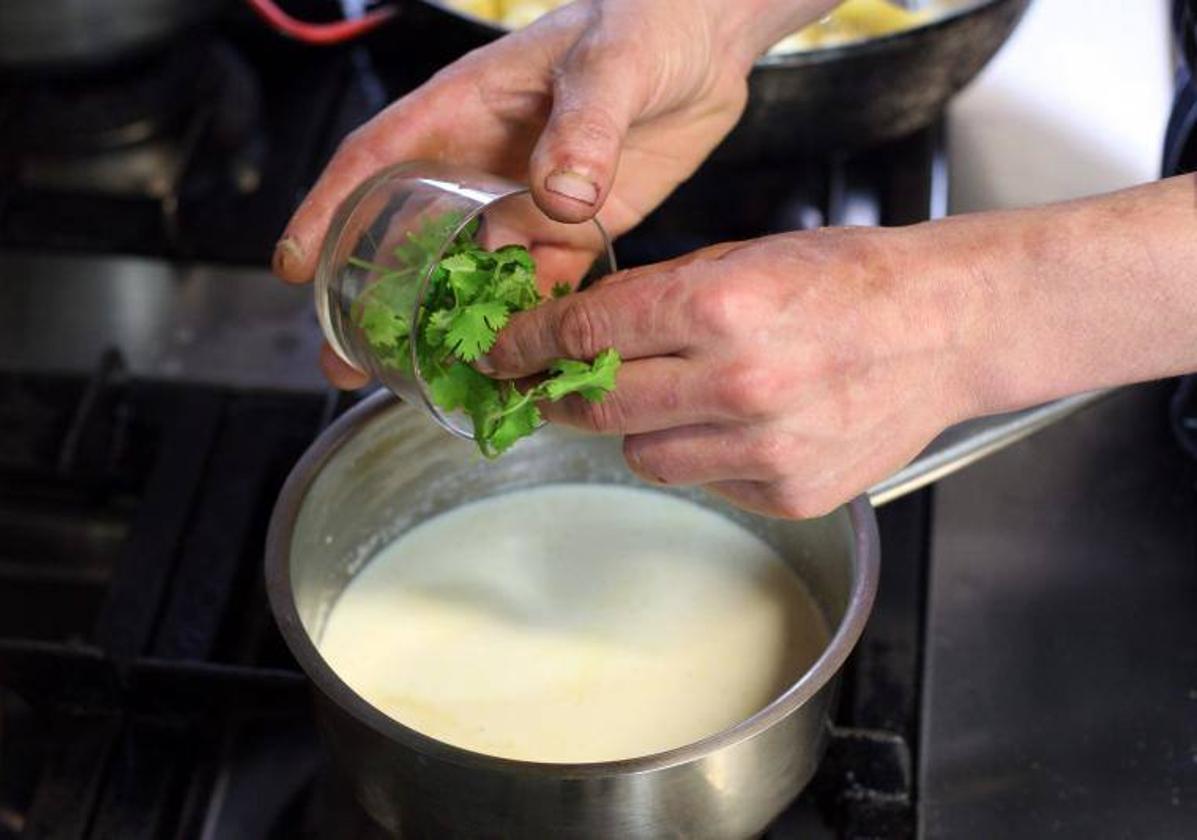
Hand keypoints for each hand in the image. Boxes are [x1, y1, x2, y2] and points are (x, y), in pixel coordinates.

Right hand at [273, 0, 835, 386]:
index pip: (377, 159)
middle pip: (412, 237)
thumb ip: (586, 125)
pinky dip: (529, 326)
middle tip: (348, 362)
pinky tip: (519, 368)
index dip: (329, 210)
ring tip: (432, 382)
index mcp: (466, 109)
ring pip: (475, 275)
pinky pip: (542, 286)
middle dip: (377, 299)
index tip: (295, 265)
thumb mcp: (611, 62)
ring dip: (452, 327)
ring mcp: (529, 203)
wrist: (709, 42)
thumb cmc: (646, 19)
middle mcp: (485, 164)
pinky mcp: (577, 230)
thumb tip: (561, 197)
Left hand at [481, 225, 984, 517]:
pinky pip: (706, 482)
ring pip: (643, 455)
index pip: (587, 332)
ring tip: (683, 397)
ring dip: (641, 428)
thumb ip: (657, 299)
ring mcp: (765, 448)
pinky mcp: (788, 493)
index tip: (502, 354)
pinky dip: (706, 455)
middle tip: (552, 388)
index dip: (528, 345)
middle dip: (562, 396)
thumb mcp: (743, 257)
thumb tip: (579, 334)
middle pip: (599, 406)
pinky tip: (744, 424)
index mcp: (720, 307)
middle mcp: (738, 383)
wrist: (945, 329)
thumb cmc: (849, 280)